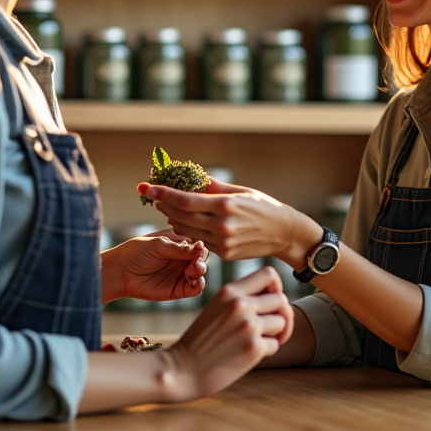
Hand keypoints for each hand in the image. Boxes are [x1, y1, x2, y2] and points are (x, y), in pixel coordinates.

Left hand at [102, 230, 206, 302]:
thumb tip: (201, 246)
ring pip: (200, 273)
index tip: (199, 246)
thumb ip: (179, 248)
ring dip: (201, 271)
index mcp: (178, 243)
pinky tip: (195, 281)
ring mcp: (180, 274)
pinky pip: (195, 289)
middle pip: (201, 258)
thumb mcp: (158, 245)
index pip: (197, 242)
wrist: (119, 272)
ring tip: (194, 270)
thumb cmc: (135, 253)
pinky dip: (199, 285)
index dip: (200, 245)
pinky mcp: (178, 289)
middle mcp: (181, 258)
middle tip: (195, 262)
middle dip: (201, 259)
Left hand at [138, 177, 323, 269]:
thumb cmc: (264, 207)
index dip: (163, 193)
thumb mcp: (242, 191)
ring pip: (186, 230)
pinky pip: (198, 241)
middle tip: (152, 195)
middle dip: (163, 204)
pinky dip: (187, 230)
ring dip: (172, 218)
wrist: (284, 234)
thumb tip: (194, 176)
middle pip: (181, 216)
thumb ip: (215, 186)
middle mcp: (222, 225)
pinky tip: (182, 222)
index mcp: (225, 205)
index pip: (185, 200)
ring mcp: (222, 242)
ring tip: (165, 206)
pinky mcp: (224, 254)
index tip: (146, 187)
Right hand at [162, 266, 294, 401]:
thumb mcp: (217, 308)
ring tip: (259, 341)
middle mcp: (241, 304)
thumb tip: (275, 296)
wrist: (180, 370)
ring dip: (276, 334)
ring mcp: (248, 326)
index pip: (269, 273)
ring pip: (282, 322)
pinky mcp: (253, 348)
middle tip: (271, 329)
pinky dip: (267, 351)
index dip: (276, 287)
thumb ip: (240, 298)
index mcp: (230, 291)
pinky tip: (250, 355)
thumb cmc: (200, 341)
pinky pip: (275, 345)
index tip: (269, 302)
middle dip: (281, 315)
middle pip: (281, 299)